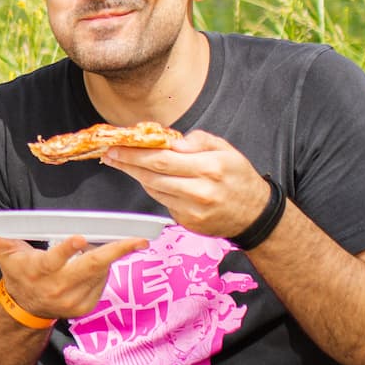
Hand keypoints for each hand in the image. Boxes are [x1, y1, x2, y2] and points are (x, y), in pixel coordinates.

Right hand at [0, 217, 150, 320]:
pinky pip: (102, 282)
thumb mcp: (3, 251)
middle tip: (138, 240)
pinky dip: (103, 269)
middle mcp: (59, 287)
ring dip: (109, 256)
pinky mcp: (86, 306)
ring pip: (100, 272)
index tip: (80, 238)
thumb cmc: (18, 270)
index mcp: (40, 270)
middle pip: (91, 267)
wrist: (26, 308)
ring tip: (114, 242)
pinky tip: (99, 261)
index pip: (55, 259)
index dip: (68, 250)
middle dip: (116, 252)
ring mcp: (74, 299)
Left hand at [101, 129, 272, 238]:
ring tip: (124, 163)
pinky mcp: (188, 223)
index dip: (134, 153)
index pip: (161, 158)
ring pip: (154, 190)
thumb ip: (198, 140)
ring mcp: (193, 210)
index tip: (117, 146)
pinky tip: (150, 178)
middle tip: (109, 154)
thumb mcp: (225, 149)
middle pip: (152, 175)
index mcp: (209, 167)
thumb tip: (171, 141)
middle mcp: (199, 191)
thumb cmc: (238, 178)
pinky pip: (163, 202)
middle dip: (127, 163)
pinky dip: (154, 189)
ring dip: (137, 176)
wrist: (255, 214)